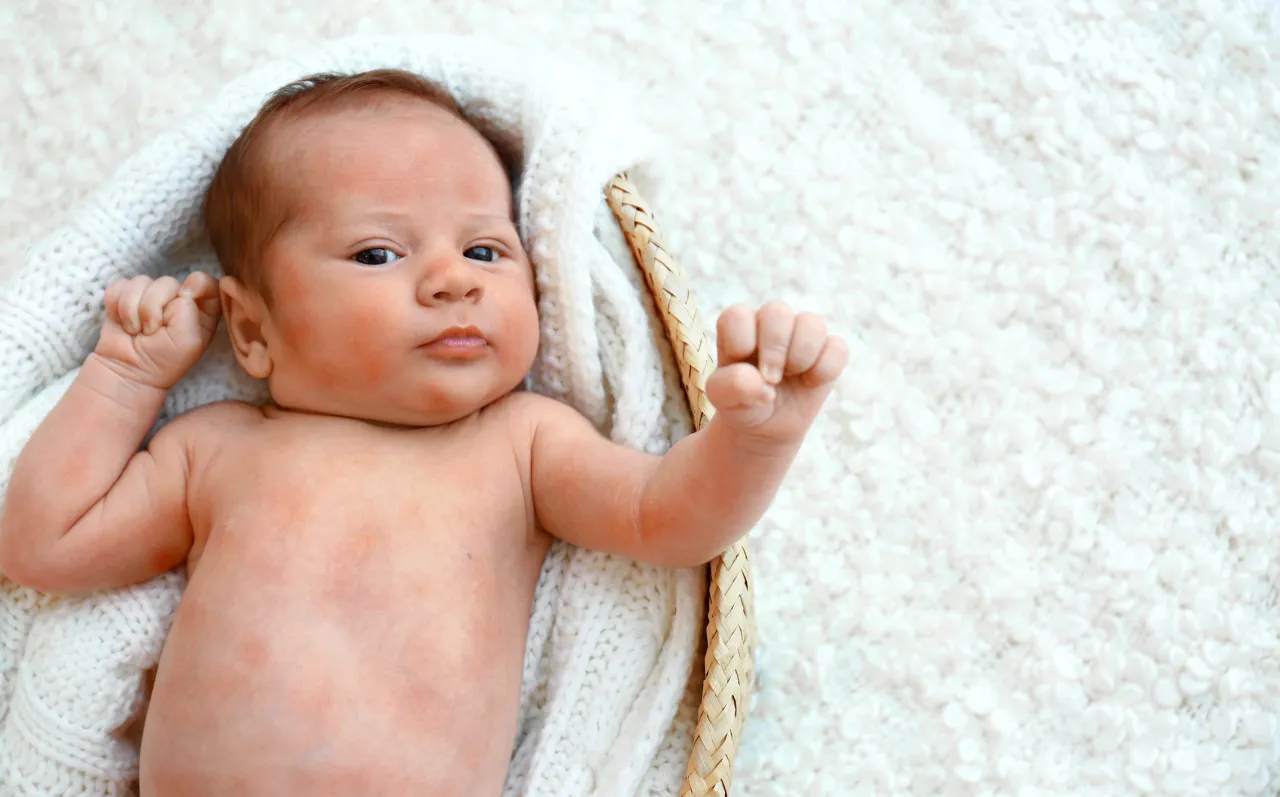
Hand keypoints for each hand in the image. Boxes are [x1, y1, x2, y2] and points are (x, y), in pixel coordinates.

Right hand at [94, 273, 222, 388]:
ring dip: (132, 309)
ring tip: (136, 331)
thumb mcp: (188, 340)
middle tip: (151, 331)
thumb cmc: (163, 360)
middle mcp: (177, 300)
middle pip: (167, 282)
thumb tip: (178, 290)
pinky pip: (119, 285)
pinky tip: (122, 322)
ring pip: (140, 282)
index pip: (207, 282)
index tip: (184, 296)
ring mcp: (150, 297)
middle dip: (153, 307)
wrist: (128, 371)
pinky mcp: (125, 297)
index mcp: (201, 311)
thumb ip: (189, 310)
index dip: (196, 283)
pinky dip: (116, 305)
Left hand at [706, 302, 847, 446]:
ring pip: (812, 324)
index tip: (743, 371)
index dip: (741, 345)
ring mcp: (801, 334)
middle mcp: (770, 322)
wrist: (765, 426)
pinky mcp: (827, 351)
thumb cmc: (740, 403)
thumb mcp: (723, 399)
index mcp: (739, 326)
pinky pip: (837, 348)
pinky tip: (811, 383)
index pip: (737, 316)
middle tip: (771, 379)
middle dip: (774, 350)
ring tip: (792, 376)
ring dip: (801, 357)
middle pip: (777, 311)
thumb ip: (731, 386)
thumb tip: (762, 382)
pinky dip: (825, 370)